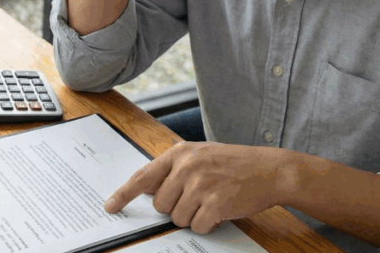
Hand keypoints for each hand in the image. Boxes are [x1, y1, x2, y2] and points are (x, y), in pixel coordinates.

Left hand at [104, 142, 297, 232]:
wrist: (270, 170)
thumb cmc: (234, 165)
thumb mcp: (200, 156)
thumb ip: (174, 170)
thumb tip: (149, 190)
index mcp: (180, 154)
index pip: (143, 176)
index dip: (123, 194)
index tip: (110, 206)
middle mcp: (187, 167)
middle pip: (161, 205)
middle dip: (176, 208)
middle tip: (197, 198)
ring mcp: (201, 184)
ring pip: (178, 218)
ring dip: (193, 217)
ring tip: (211, 202)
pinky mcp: (215, 203)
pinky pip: (197, 226)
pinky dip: (207, 224)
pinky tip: (220, 211)